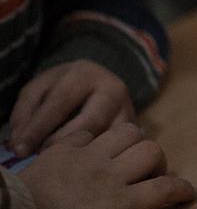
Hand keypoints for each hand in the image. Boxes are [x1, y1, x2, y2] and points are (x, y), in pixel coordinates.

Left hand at [9, 60, 133, 156]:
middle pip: (91, 121)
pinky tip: (80, 166)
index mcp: (85, 74)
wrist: (95, 83)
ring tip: (61, 164)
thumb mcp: (39, 90)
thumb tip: (19, 144)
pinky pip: (119, 148)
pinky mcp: (134, 129)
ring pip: (110, 138)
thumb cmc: (61, 88)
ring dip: (83, 153)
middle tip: (41, 159)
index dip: (38, 127)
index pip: (61, 101)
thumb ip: (25, 112)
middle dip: (63, 143)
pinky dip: (99, 158)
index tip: (19, 150)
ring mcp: (129, 109)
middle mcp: (113, 89)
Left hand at [19, 124, 196, 208]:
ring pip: (127, 132)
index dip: (182, 189)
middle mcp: (109, 176)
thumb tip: (154, 208)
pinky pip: (88, 132)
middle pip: (151, 152)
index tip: (188, 192)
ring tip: (127, 154)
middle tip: (152, 173)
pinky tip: (91, 151)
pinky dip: (94, 140)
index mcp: (120, 204)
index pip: (166, 188)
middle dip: (158, 161)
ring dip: (131, 143)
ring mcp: (86, 159)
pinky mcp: (63, 150)